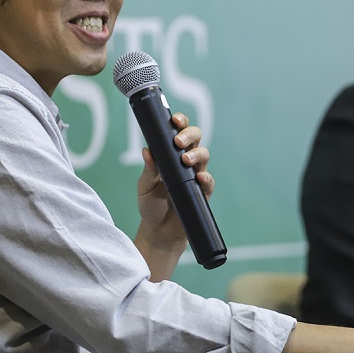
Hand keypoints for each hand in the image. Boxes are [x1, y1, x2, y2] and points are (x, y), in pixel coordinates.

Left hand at [136, 112, 212, 251]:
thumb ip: (148, 170)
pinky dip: (206, 178)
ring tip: (186, 160)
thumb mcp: (145, 187)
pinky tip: (199, 178)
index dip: (180, 122)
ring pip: (204, 155)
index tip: (174, 120)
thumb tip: (147, 150)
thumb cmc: (151, 205)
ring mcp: (196, 176)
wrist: (159, 232)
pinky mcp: (203, 192)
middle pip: (196, 138)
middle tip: (178, 141)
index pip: (179, 132)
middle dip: (189, 134)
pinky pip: (208, 181)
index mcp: (170, 155)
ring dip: (197, 154)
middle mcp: (186, 162)